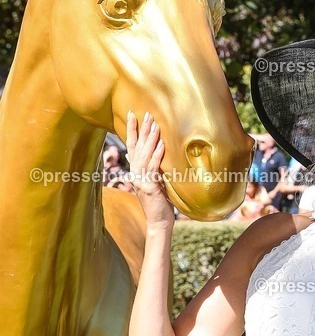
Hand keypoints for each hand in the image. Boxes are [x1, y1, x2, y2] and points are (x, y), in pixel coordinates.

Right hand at [126, 110, 174, 227]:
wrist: (158, 222)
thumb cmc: (158, 203)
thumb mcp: (153, 182)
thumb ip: (150, 168)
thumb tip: (145, 153)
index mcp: (136, 171)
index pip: (132, 146)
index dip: (132, 130)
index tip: (132, 114)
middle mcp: (136, 173)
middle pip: (137, 147)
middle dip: (141, 129)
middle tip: (147, 113)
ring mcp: (141, 180)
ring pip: (144, 155)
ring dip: (150, 139)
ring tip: (154, 125)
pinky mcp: (150, 188)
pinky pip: (153, 168)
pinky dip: (157, 156)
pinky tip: (162, 145)